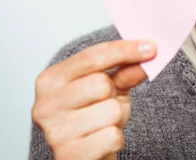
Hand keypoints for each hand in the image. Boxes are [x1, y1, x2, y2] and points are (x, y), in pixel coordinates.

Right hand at [31, 40, 156, 159]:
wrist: (87, 157)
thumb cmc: (94, 121)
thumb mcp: (110, 90)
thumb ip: (125, 70)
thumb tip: (147, 51)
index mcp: (51, 80)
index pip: (91, 57)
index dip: (124, 50)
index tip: (150, 46)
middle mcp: (45, 104)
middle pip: (101, 84)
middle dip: (114, 94)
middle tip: (106, 105)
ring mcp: (55, 132)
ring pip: (110, 111)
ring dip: (116, 120)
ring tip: (102, 125)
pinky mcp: (69, 155)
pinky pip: (112, 137)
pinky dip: (115, 139)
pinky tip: (101, 142)